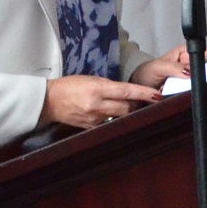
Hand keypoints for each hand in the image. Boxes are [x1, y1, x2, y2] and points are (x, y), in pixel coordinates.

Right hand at [41, 74, 159, 128]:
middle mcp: (97, 105)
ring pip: (119, 117)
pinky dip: (114, 119)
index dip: (143, 94)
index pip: (126, 91)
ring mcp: (94, 118)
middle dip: (137, 105)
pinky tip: (112, 114)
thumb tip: (129, 93)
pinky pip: (109, 124)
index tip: (157, 95)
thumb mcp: (92, 80)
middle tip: (145, 101)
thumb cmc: (71, 86)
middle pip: (126, 108)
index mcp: (98, 89)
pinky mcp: (90, 127)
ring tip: (128, 106)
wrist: (50, 101)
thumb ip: (110, 87)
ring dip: (127, 112)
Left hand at [127, 45, 206, 87]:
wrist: (138, 88)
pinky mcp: (188, 90)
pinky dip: (205, 92)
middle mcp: (190, 65)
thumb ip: (173, 68)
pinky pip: (199, 90)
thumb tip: (189, 73)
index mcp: (185, 54)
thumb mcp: (158, 67)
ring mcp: (190, 78)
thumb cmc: (147, 73)